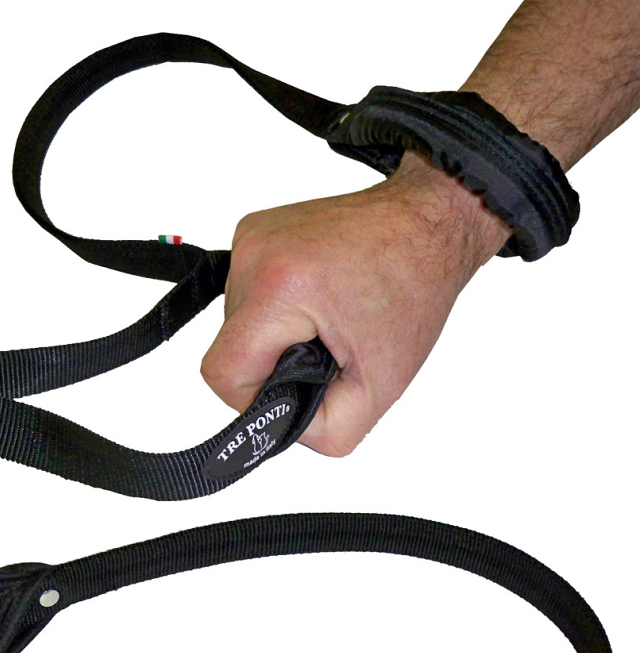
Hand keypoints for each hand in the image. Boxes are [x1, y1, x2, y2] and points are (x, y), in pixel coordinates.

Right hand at [200, 152, 511, 455]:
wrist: (430, 221)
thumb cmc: (415, 291)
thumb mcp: (380, 388)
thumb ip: (323, 430)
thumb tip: (278, 431)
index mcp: (281, 288)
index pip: (222, 373)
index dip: (254, 397)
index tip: (296, 386)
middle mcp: (254, 254)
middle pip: (229, 348)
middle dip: (273, 362)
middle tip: (325, 349)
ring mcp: (249, 238)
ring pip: (235, 323)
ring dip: (274, 335)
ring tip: (324, 320)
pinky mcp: (252, 231)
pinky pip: (245, 294)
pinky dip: (275, 309)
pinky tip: (314, 300)